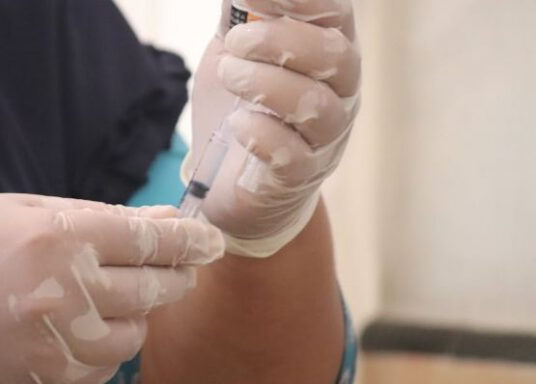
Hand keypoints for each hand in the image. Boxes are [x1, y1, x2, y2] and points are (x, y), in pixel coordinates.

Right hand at [0, 194, 223, 383]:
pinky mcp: (47, 381)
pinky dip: (107, 344)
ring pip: (136, 333)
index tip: (213, 241)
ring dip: (138, 312)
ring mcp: (55, 344)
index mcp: (57, 238)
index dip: (189, 239)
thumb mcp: (29, 210)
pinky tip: (84, 325)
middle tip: (181, 266)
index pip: (148, 240)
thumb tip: (164, 219)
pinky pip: (105, 366)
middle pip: (153, 287)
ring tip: (113, 295)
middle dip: (177, 274)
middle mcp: (62, 292)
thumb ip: (102, 217)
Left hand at [185, 0, 360, 256]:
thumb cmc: (241, 107)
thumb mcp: (233, 54)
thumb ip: (237, 17)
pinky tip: (238, 124)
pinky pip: (294, 155)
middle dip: (279, 41)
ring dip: (265, 84)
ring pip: (318, 105)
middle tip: (234, 44)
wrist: (231, 180)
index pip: (335, 14)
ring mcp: (325, 138)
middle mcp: (339, 92)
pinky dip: (262, 134)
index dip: (301, 0)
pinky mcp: (301, 176)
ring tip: (228, 76)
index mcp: (328, 52)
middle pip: (335, 56)